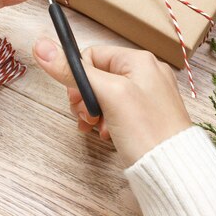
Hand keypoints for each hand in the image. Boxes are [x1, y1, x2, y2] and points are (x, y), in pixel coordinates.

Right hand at [33, 39, 191, 165]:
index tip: (76, 98)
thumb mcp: (107, 94)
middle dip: (86, 98)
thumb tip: (42, 46)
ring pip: (105, 96)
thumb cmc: (147, 130)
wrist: (173, 169)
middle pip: (98, 76)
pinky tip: (109, 135)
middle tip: (87, 116)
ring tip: (97, 128)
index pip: (93, 55)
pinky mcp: (147, 115)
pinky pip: (118, 111)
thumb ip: (74, 71)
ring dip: (95, 112)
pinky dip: (107, 122)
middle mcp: (146, 73)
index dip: (79, 77)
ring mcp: (148, 95)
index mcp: (139, 60)